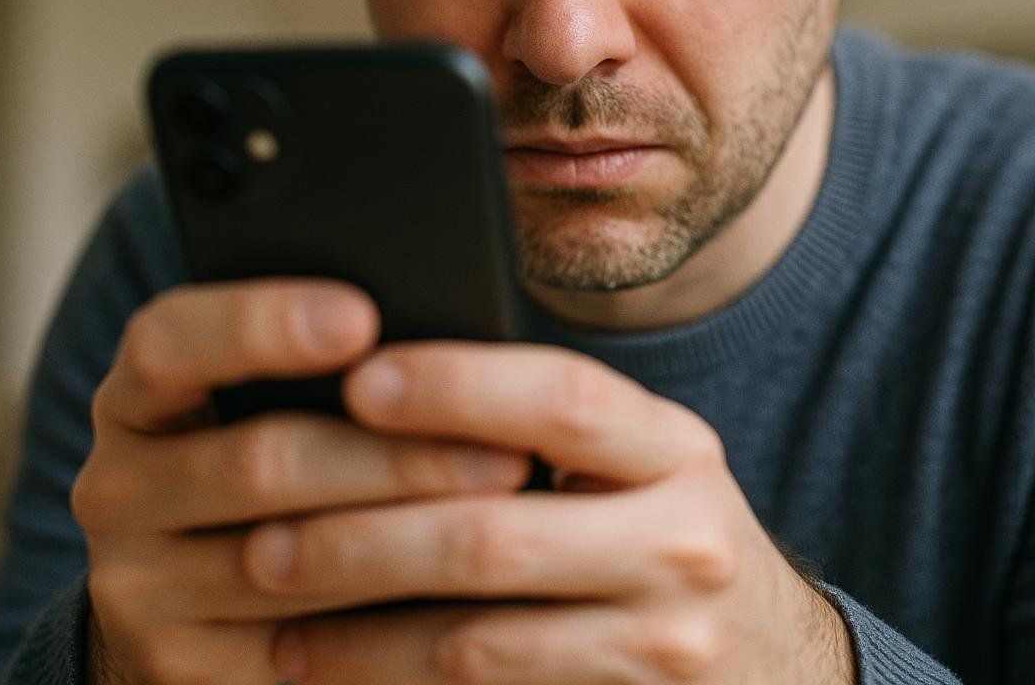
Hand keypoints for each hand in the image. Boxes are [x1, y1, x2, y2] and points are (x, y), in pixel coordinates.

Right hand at [70, 280, 532, 684]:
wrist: (200, 611)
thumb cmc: (275, 469)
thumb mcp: (262, 404)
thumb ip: (325, 370)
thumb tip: (440, 335)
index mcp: (138, 398)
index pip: (168, 343)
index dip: (259, 324)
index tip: (361, 316)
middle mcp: (117, 489)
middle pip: (258, 462)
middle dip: (396, 456)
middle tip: (507, 451)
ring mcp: (141, 589)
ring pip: (286, 561)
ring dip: (409, 543)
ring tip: (510, 524)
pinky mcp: (183, 670)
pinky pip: (299, 651)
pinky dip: (391, 625)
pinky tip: (467, 604)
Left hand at [245, 342, 854, 683]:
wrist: (771, 665)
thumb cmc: (664, 539)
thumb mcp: (639, 468)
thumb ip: (544, 431)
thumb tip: (378, 387)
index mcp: (675, 449)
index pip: (564, 398)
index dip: (457, 386)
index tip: (358, 379)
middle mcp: (685, 541)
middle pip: (494, 534)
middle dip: (362, 538)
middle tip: (264, 538)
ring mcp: (665, 643)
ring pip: (475, 643)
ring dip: (359, 638)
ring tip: (277, 622)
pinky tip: (340, 676)